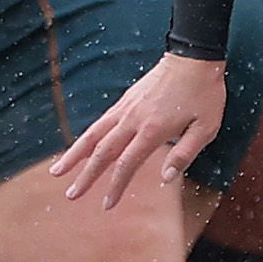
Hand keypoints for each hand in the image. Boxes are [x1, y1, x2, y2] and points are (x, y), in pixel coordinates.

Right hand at [52, 52, 230, 207]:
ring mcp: (126, 108)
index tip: (107, 205)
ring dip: (74, 154)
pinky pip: (101, 122)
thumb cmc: (204, 94)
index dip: (115, 186)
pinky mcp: (125, 100)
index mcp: (153, 130)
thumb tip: (165, 180)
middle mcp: (133, 119)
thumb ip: (184, 154)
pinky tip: (81, 146)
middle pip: (102, 152)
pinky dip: (87, 137)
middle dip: (85, 176)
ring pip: (93, 134)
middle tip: (70, 195)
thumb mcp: (205, 127)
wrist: (193, 56)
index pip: (127, 164)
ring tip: (57, 171)